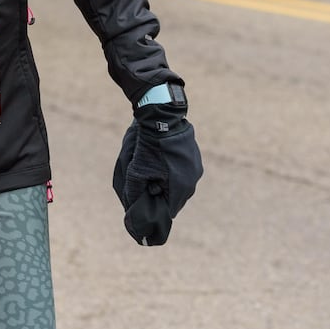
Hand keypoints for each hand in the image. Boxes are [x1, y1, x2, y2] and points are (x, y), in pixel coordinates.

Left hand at [112, 100, 202, 244]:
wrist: (162, 117)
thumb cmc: (148, 146)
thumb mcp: (137, 170)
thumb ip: (135, 192)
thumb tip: (133, 208)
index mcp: (181, 188)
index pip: (169, 210)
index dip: (156, 210)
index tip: (145, 208)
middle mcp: (192, 181)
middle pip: (174, 198)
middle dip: (161, 196)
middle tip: (147, 186)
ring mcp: (196, 168)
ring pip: (179, 185)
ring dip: (167, 183)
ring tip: (153, 171)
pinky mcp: (195, 157)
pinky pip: (183, 171)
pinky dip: (173, 172)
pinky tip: (161, 161)